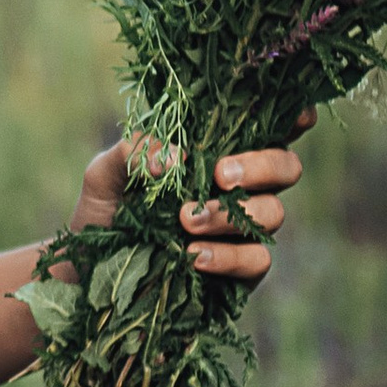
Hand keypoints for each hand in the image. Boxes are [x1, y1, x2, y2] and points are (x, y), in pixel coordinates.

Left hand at [71, 116, 312, 281]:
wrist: (92, 270)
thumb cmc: (107, 209)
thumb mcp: (106, 173)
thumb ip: (134, 152)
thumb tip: (176, 157)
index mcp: (218, 149)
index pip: (271, 126)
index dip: (293, 116)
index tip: (294, 115)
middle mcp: (242, 185)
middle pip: (286, 165)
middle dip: (261, 165)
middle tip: (220, 175)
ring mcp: (246, 228)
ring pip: (274, 212)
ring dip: (231, 213)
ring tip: (186, 220)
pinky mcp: (242, 269)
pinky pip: (257, 259)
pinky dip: (228, 256)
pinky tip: (195, 257)